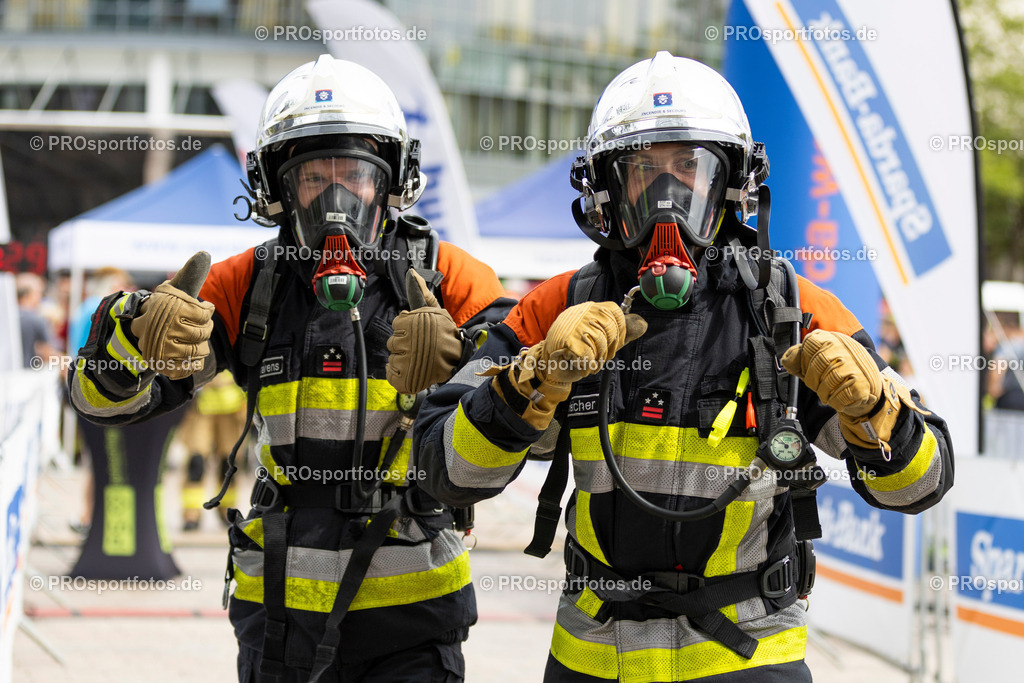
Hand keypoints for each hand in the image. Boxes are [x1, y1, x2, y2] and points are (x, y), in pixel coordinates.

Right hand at [130, 251, 214, 380]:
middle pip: (204, 333)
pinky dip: (195, 362)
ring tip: (191, 339)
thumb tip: (205, 253)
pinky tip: (188, 354)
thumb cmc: (164, 309)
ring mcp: (161, 350)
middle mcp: (161, 329)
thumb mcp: (174, 291)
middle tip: (196, 326)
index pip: (205, 314)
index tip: (201, 310)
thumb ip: (189, 275)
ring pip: (201, 351)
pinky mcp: (163, 366)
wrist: (140, 334)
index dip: (206, 312)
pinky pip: (192, 367)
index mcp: (166, 309)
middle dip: (205, 330)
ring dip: (201, 346)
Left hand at [386, 269, 463, 394]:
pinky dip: (399, 374)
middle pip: (393, 342)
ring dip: (404, 360)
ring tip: (421, 359)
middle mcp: (405, 342)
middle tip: (422, 347)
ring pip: (393, 358)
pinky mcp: (403, 379)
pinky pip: (392, 374)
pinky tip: (413, 370)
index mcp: (409, 324)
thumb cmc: (447, 336)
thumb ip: (423, 293)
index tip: (421, 334)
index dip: (408, 330)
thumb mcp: (437, 311)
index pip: (397, 325)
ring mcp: (404, 362)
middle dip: (405, 345)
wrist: (459, 361)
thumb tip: (412, 272)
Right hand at [496, 301, 646, 429]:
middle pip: (610, 328)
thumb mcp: (599, 338)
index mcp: (590, 308)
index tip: (613, 346)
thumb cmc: (574, 351)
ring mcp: (574, 325)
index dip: (619, 332)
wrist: (547, 364)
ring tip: (587, 362)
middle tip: (598, 357)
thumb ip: (619, 332)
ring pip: (600, 343)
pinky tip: (580, 365)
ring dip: (596, 359)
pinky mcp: (567, 340)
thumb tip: (642, 324)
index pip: (615, 312)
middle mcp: (582, 312)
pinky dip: (586, 365)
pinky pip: (588, 355)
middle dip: (608, 349)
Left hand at [780, 330, 925, 452]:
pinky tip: (842, 398)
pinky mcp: (861, 384)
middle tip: (820, 385)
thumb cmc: (838, 375)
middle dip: (814, 380)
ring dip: (825, 393)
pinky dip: (836, 402)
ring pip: (827, 381)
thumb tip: (787, 358)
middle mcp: (846, 348)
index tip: (808, 369)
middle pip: (816, 364)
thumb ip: (800, 359)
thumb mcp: (816, 363)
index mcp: (833, 339)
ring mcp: (855, 365)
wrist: (869, 391)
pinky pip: (838, 396)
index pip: (810, 343)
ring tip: (832, 392)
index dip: (804, 360)